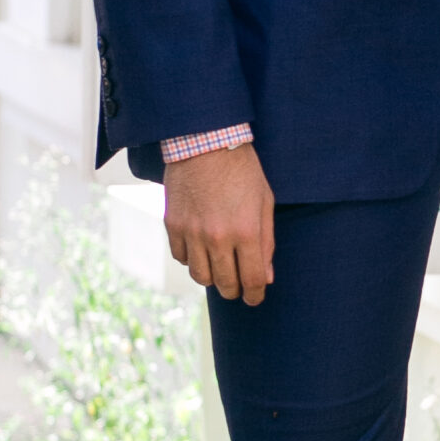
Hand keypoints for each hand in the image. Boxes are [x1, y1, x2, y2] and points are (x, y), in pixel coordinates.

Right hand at [163, 141, 275, 301]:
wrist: (205, 142)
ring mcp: (192, 233)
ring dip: (212, 278)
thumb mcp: (264, 202)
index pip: (252, 280)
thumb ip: (266, 241)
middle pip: (225, 284)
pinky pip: (181, 257)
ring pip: (200, 276)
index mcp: (246, 232)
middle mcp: (217, 237)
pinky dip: (192, 259)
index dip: (255, 295)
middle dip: (234, 290)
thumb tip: (265, 276)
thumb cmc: (242, 170)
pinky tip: (201, 249)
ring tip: (219, 269)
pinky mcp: (173, 225)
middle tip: (238, 286)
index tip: (255, 298)